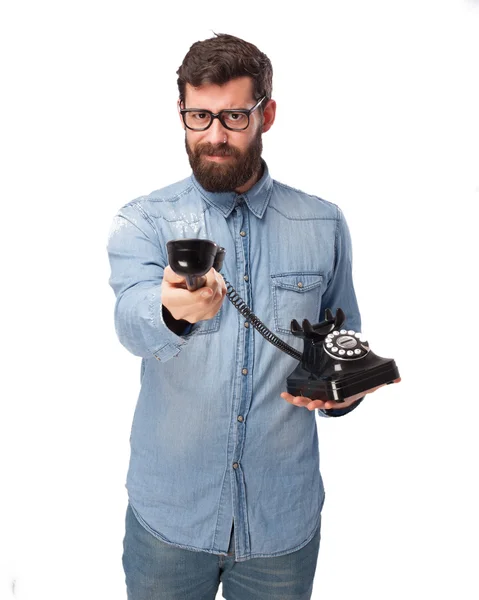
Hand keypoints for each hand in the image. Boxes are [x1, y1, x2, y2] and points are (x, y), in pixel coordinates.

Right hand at [161, 265, 226, 322]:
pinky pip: (220, 301)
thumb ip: (176, 273)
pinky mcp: (207, 315)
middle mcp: (182, 312)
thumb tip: (189, 275)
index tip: (209, 289)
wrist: (177, 294)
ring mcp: (196, 316)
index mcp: (170, 301)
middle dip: (212, 283)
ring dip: (217, 285)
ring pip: (215, 300)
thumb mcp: (169, 273)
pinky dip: (220, 290)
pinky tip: (214, 283)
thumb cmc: (173, 282)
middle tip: (209, 271)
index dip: (199, 295)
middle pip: (205, 302)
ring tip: (211, 275)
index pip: (186, 300)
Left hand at [281, 378, 400, 410]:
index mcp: (343, 398)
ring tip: (289, 397)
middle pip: (320, 403)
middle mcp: (331, 399)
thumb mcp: (372, 381)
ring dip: (299, 401)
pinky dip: (293, 396)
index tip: (325, 404)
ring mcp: (321, 396)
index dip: (331, 404)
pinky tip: (284, 394)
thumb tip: (398, 378)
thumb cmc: (359, 384)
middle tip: (310, 404)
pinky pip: (301, 395)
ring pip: (308, 401)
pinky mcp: (313, 392)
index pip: (337, 403)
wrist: (349, 382)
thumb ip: (383, 379)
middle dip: (314, 404)